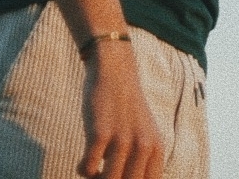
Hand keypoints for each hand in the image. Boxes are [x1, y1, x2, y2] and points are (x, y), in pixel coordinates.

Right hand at [80, 42, 164, 178]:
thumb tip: (130, 178)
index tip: (117, 177)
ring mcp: (122, 139)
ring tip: (92, 173)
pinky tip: (83, 165)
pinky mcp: (100, 132)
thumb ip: (143, 159)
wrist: (115, 71)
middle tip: (102, 175)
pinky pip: (89, 167)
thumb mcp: (145, 133)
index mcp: (156, 149)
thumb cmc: (126, 107)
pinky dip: (84, 170)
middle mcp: (143, 146)